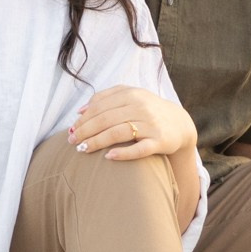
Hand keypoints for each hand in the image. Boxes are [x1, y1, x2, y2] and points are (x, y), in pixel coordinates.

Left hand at [70, 86, 196, 162]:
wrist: (179, 123)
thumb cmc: (147, 110)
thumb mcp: (130, 97)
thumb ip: (105, 98)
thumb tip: (80, 110)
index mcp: (131, 94)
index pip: (100, 106)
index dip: (84, 118)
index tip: (71, 130)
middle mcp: (141, 107)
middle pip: (106, 119)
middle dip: (86, 131)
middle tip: (72, 141)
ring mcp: (151, 124)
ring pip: (119, 132)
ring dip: (98, 142)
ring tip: (83, 149)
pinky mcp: (160, 141)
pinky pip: (139, 149)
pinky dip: (123, 153)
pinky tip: (109, 157)